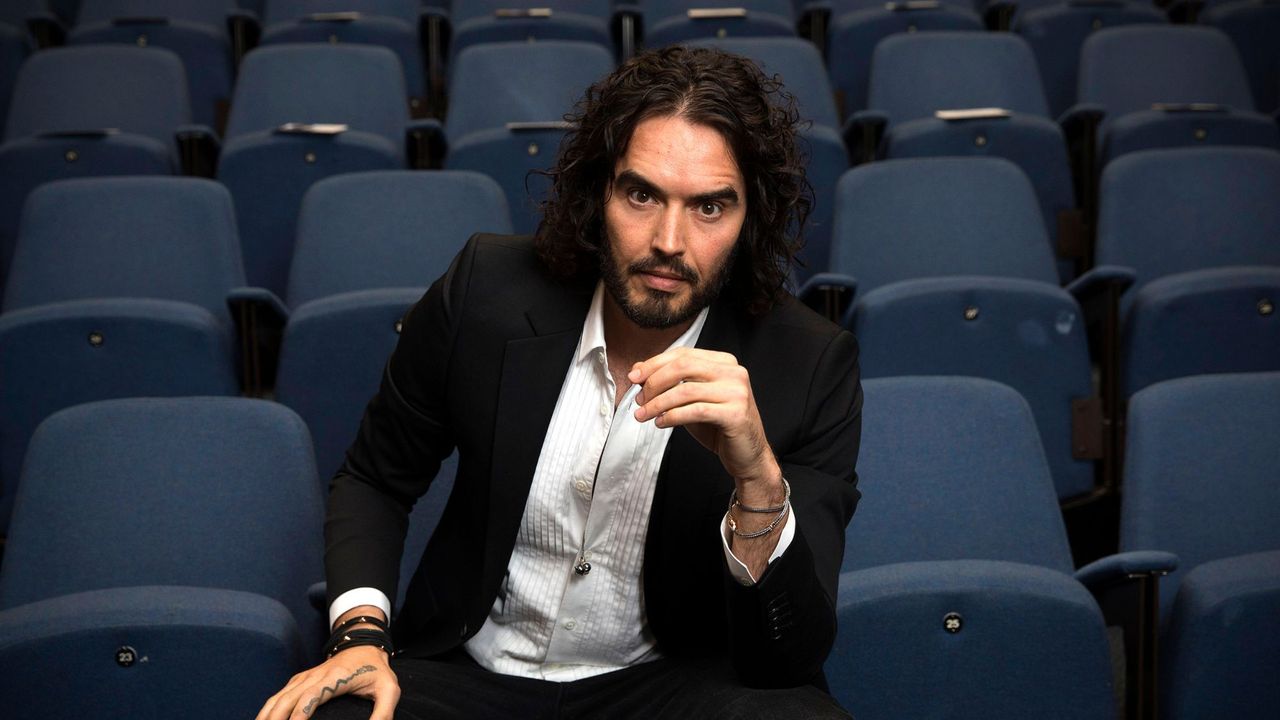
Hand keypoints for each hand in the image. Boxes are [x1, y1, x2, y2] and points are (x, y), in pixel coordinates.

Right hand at [256, 645, 398, 719]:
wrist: (363, 645)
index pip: (311, 697)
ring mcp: (304, 677)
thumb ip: (384, 712)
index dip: (298, 715)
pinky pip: (278, 696)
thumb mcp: (389, 689)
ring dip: (266, 716)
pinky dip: (268, 710)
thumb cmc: (376, 670)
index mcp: (334, 678)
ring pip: (278, 698)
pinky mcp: (299, 680)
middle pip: (287, 699)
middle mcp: (314, 676)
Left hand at [629, 347, 781, 496]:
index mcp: (724, 362)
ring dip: (658, 403)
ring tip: (642, 415)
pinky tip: (660, 423)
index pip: (683, 354)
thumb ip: (670, 383)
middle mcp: (734, 372)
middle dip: (654, 382)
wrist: (748, 457)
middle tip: (639, 399)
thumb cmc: (718, 427)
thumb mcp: (690, 400)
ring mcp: (737, 392)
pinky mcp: (735, 414)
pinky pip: (695, 411)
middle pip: (683, 366)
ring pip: (686, 390)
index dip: (654, 364)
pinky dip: (672, 416)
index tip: (633, 378)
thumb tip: (638, 370)